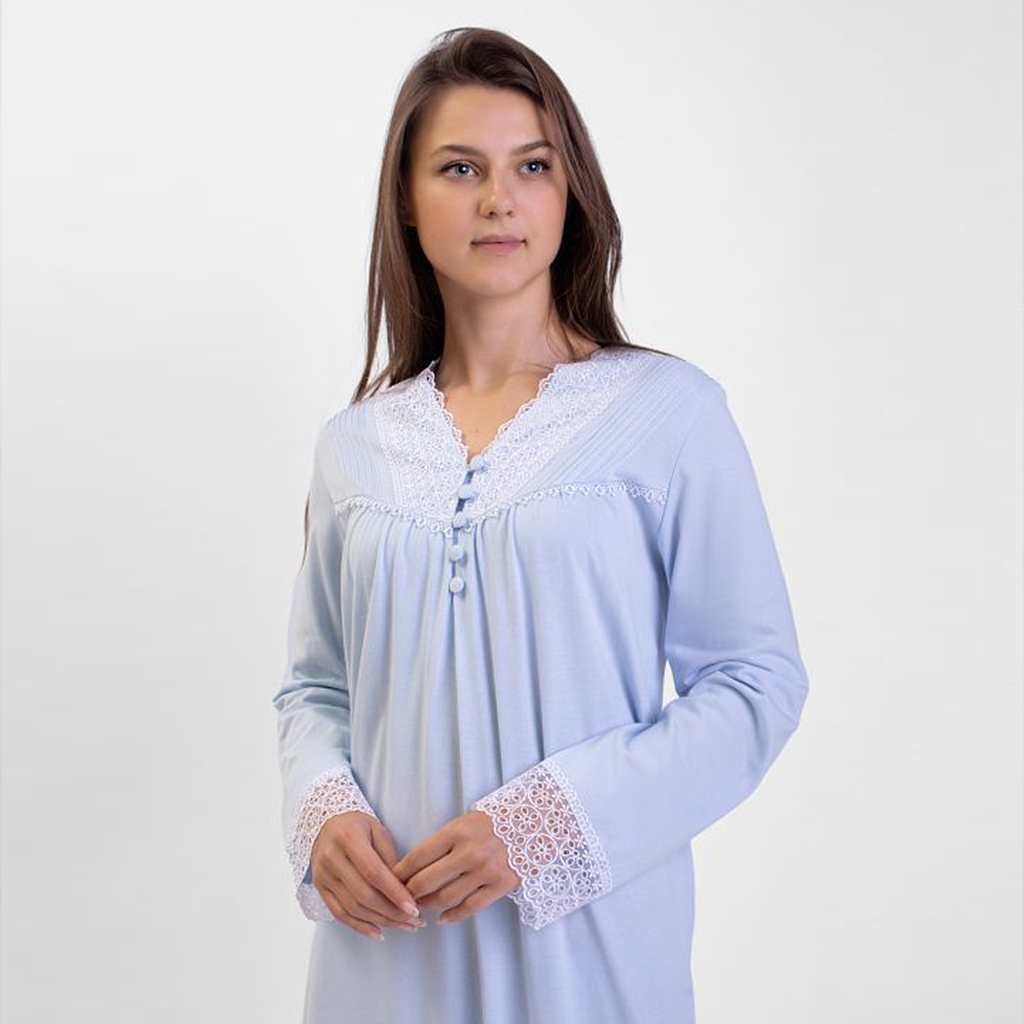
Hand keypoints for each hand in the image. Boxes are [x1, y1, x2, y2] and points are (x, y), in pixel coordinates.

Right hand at [310, 811, 426, 939]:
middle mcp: (331, 858)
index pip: (374, 872)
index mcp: (348, 838)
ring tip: (405, 926)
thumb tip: (406, 888)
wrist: (325, 823)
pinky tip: (379, 932)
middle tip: (416, 921)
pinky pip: (340, 914)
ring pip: (353, 908)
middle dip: (392, 912)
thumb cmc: (357, 825)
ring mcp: (323, 876)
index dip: (395, 893)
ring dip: (381, 921)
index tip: (414, 908)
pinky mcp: (320, 888)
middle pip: (364, 895)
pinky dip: (360, 926)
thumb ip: (391, 857)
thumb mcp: (378, 830)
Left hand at [390, 811, 521, 923]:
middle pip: (427, 881)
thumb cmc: (491, 823)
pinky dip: (452, 916)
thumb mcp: (464, 823)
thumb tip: (412, 868)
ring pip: (446, 898)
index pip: (418, 856)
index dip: (400, 872)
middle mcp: (470, 852)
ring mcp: (486, 871)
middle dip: (409, 893)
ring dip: (428, 905)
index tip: (391, 880)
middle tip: (402, 897)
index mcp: (457, 832)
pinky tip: (442, 917)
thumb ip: (441, 843)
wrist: (534, 823)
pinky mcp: (501, 886)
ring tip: (420, 906)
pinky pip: (470, 908)